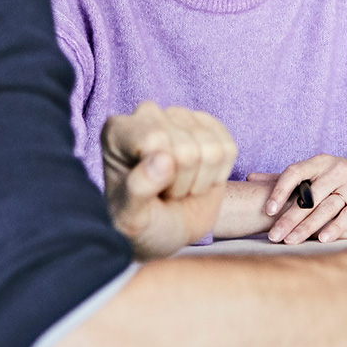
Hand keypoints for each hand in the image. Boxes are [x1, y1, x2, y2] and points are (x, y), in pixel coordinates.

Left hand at [100, 103, 235, 259]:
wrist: (164, 230)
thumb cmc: (141, 223)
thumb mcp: (130, 219)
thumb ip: (138, 189)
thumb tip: (164, 159)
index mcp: (118, 131)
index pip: (154, 139)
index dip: (160, 175)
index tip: (144, 190)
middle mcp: (148, 115)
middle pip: (186, 148)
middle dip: (180, 182)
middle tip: (164, 192)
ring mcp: (181, 118)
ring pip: (211, 149)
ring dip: (199, 180)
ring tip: (178, 187)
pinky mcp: (210, 127)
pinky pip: (229, 149)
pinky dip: (218, 175)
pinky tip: (198, 180)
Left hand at [261, 156, 346, 243]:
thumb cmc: (346, 179)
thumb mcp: (319, 173)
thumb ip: (288, 179)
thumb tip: (251, 178)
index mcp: (321, 162)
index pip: (295, 172)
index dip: (280, 190)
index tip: (269, 211)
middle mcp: (337, 170)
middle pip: (309, 195)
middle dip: (290, 217)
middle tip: (273, 236)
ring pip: (327, 206)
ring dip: (308, 226)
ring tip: (292, 241)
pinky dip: (337, 227)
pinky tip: (323, 239)